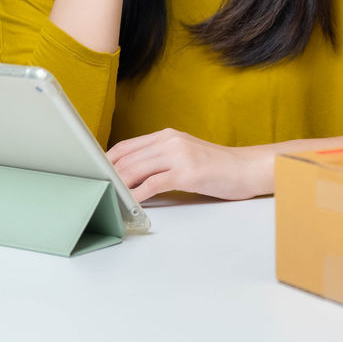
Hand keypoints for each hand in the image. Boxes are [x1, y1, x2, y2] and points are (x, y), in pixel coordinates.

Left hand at [106, 128, 265, 201]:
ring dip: (118, 187)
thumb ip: (161, 159)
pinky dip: (136, 197)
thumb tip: (133, 176)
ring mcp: (179, 155)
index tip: (95, 175)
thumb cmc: (218, 166)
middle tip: (95, 191)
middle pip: (126, 158)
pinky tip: (129, 206)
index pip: (126, 146)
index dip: (106, 161)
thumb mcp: (186, 154)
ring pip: (135, 170)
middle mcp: (170, 141)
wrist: (247, 169)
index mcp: (168, 135)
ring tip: (107, 200)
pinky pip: (152, 185)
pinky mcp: (187, 173)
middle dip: (107, 176)